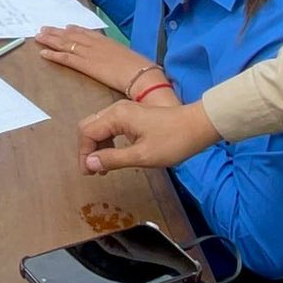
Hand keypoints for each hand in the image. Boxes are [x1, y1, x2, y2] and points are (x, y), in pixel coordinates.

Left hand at [37, 25, 162, 97]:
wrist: (141, 74)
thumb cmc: (139, 68)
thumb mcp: (126, 55)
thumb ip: (116, 53)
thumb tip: (112, 54)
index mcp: (106, 41)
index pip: (85, 33)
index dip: (72, 30)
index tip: (63, 27)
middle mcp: (95, 44)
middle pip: (71, 36)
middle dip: (56, 32)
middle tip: (43, 29)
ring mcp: (89, 53)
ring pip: (65, 44)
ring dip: (50, 40)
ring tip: (39, 37)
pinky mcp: (86, 65)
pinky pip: (66, 58)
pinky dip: (53, 55)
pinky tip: (43, 53)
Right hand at [77, 100, 222, 174]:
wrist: (199, 126)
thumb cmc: (173, 142)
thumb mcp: (142, 156)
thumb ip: (113, 159)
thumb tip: (88, 163)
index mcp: (117, 116)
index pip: (87, 133)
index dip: (83, 154)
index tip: (88, 173)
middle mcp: (116, 109)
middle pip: (89, 127)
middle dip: (87, 149)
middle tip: (93, 170)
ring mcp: (125, 111)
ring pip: (99, 127)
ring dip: (97, 146)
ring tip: (103, 167)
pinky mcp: (133, 115)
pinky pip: (111, 127)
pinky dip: (107, 141)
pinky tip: (114, 156)